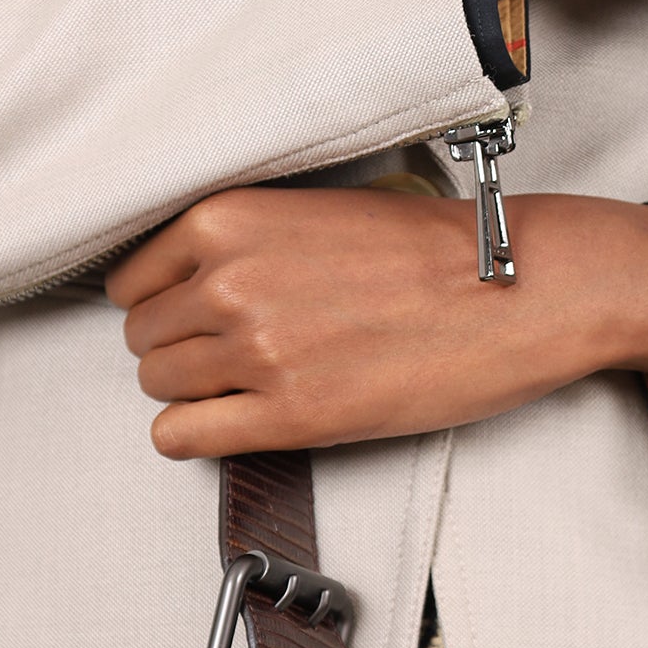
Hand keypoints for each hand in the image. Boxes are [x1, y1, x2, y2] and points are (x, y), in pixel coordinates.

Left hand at [104, 187, 647, 459]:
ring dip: (189, 392)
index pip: (133, 278)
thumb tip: (190, 278)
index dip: (159, 302)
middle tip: (227, 355)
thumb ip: (245, 239)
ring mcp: (254, 350)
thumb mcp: (316, 209)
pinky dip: (190, 436)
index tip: (186, 315)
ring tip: (242, 385)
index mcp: (230, 219)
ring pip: (157, 387)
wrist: (514, 289)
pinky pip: (179, 438)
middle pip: (144, 337)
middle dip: (175, 349)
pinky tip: (227, 424)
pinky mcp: (286, 414)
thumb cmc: (432, 250)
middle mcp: (229, 281)